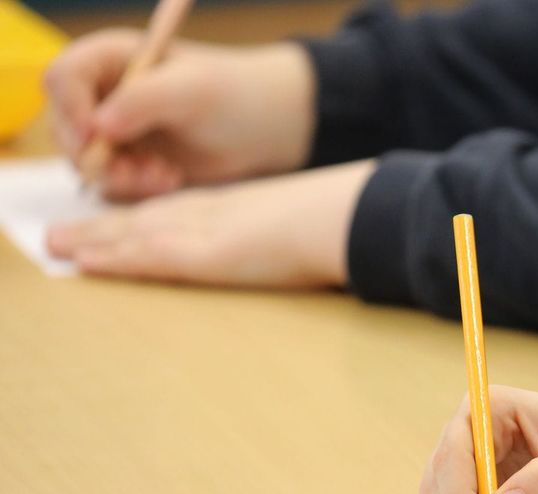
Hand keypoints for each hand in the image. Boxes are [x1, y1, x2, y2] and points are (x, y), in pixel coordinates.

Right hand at [44, 29, 314, 200]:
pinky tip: (171, 180)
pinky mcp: (131, 161)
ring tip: (165, 176)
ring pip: (86, 161)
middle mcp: (106, 92)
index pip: (63, 76)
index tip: (95, 137)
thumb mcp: (193, 90)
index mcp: (113, 59)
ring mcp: (116, 130)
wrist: (270, 129)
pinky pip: (112, 182)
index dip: (70, 108)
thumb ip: (143, 99)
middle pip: (64, 125)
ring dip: (119, 176)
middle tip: (136, 171)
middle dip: (95, 155)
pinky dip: (135, 188)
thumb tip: (99, 125)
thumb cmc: (237, 96)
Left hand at [45, 160, 372, 286]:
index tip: (117, 224)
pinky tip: (85, 264)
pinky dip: (114, 258)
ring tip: (57, 247)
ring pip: (137, 233)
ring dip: (94, 240)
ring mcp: (210, 230)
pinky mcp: (207, 253)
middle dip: (105, 228)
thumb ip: (299, 240)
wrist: (354, 216)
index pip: (181, 210)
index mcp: (244, 207)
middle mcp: (218, 212)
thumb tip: (311, 250)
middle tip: (63, 236)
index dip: (144, 217)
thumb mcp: (315, 228)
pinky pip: (149, 255)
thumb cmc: (348, 222)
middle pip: (149, 217)